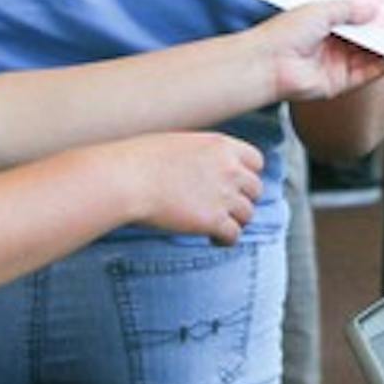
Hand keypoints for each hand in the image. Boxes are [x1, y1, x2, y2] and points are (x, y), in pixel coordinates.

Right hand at [122, 132, 262, 243]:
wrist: (127, 179)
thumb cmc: (140, 160)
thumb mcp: (179, 144)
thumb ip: (201, 155)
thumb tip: (202, 169)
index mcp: (222, 145)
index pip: (256, 161)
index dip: (247, 174)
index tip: (235, 184)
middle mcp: (230, 169)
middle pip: (255, 189)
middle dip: (242, 199)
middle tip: (225, 207)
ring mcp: (224, 195)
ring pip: (248, 214)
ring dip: (234, 221)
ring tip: (217, 226)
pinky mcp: (214, 220)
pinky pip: (234, 235)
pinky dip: (225, 240)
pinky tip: (213, 239)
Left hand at [256, 0, 383, 101]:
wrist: (267, 64)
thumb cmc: (285, 32)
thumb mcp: (320, 11)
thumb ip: (348, 10)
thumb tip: (374, 11)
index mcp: (321, 24)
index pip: (352, 17)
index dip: (370, 11)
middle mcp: (330, 44)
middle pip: (363, 36)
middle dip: (383, 28)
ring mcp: (336, 64)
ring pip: (369, 55)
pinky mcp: (340, 82)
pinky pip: (368, 73)